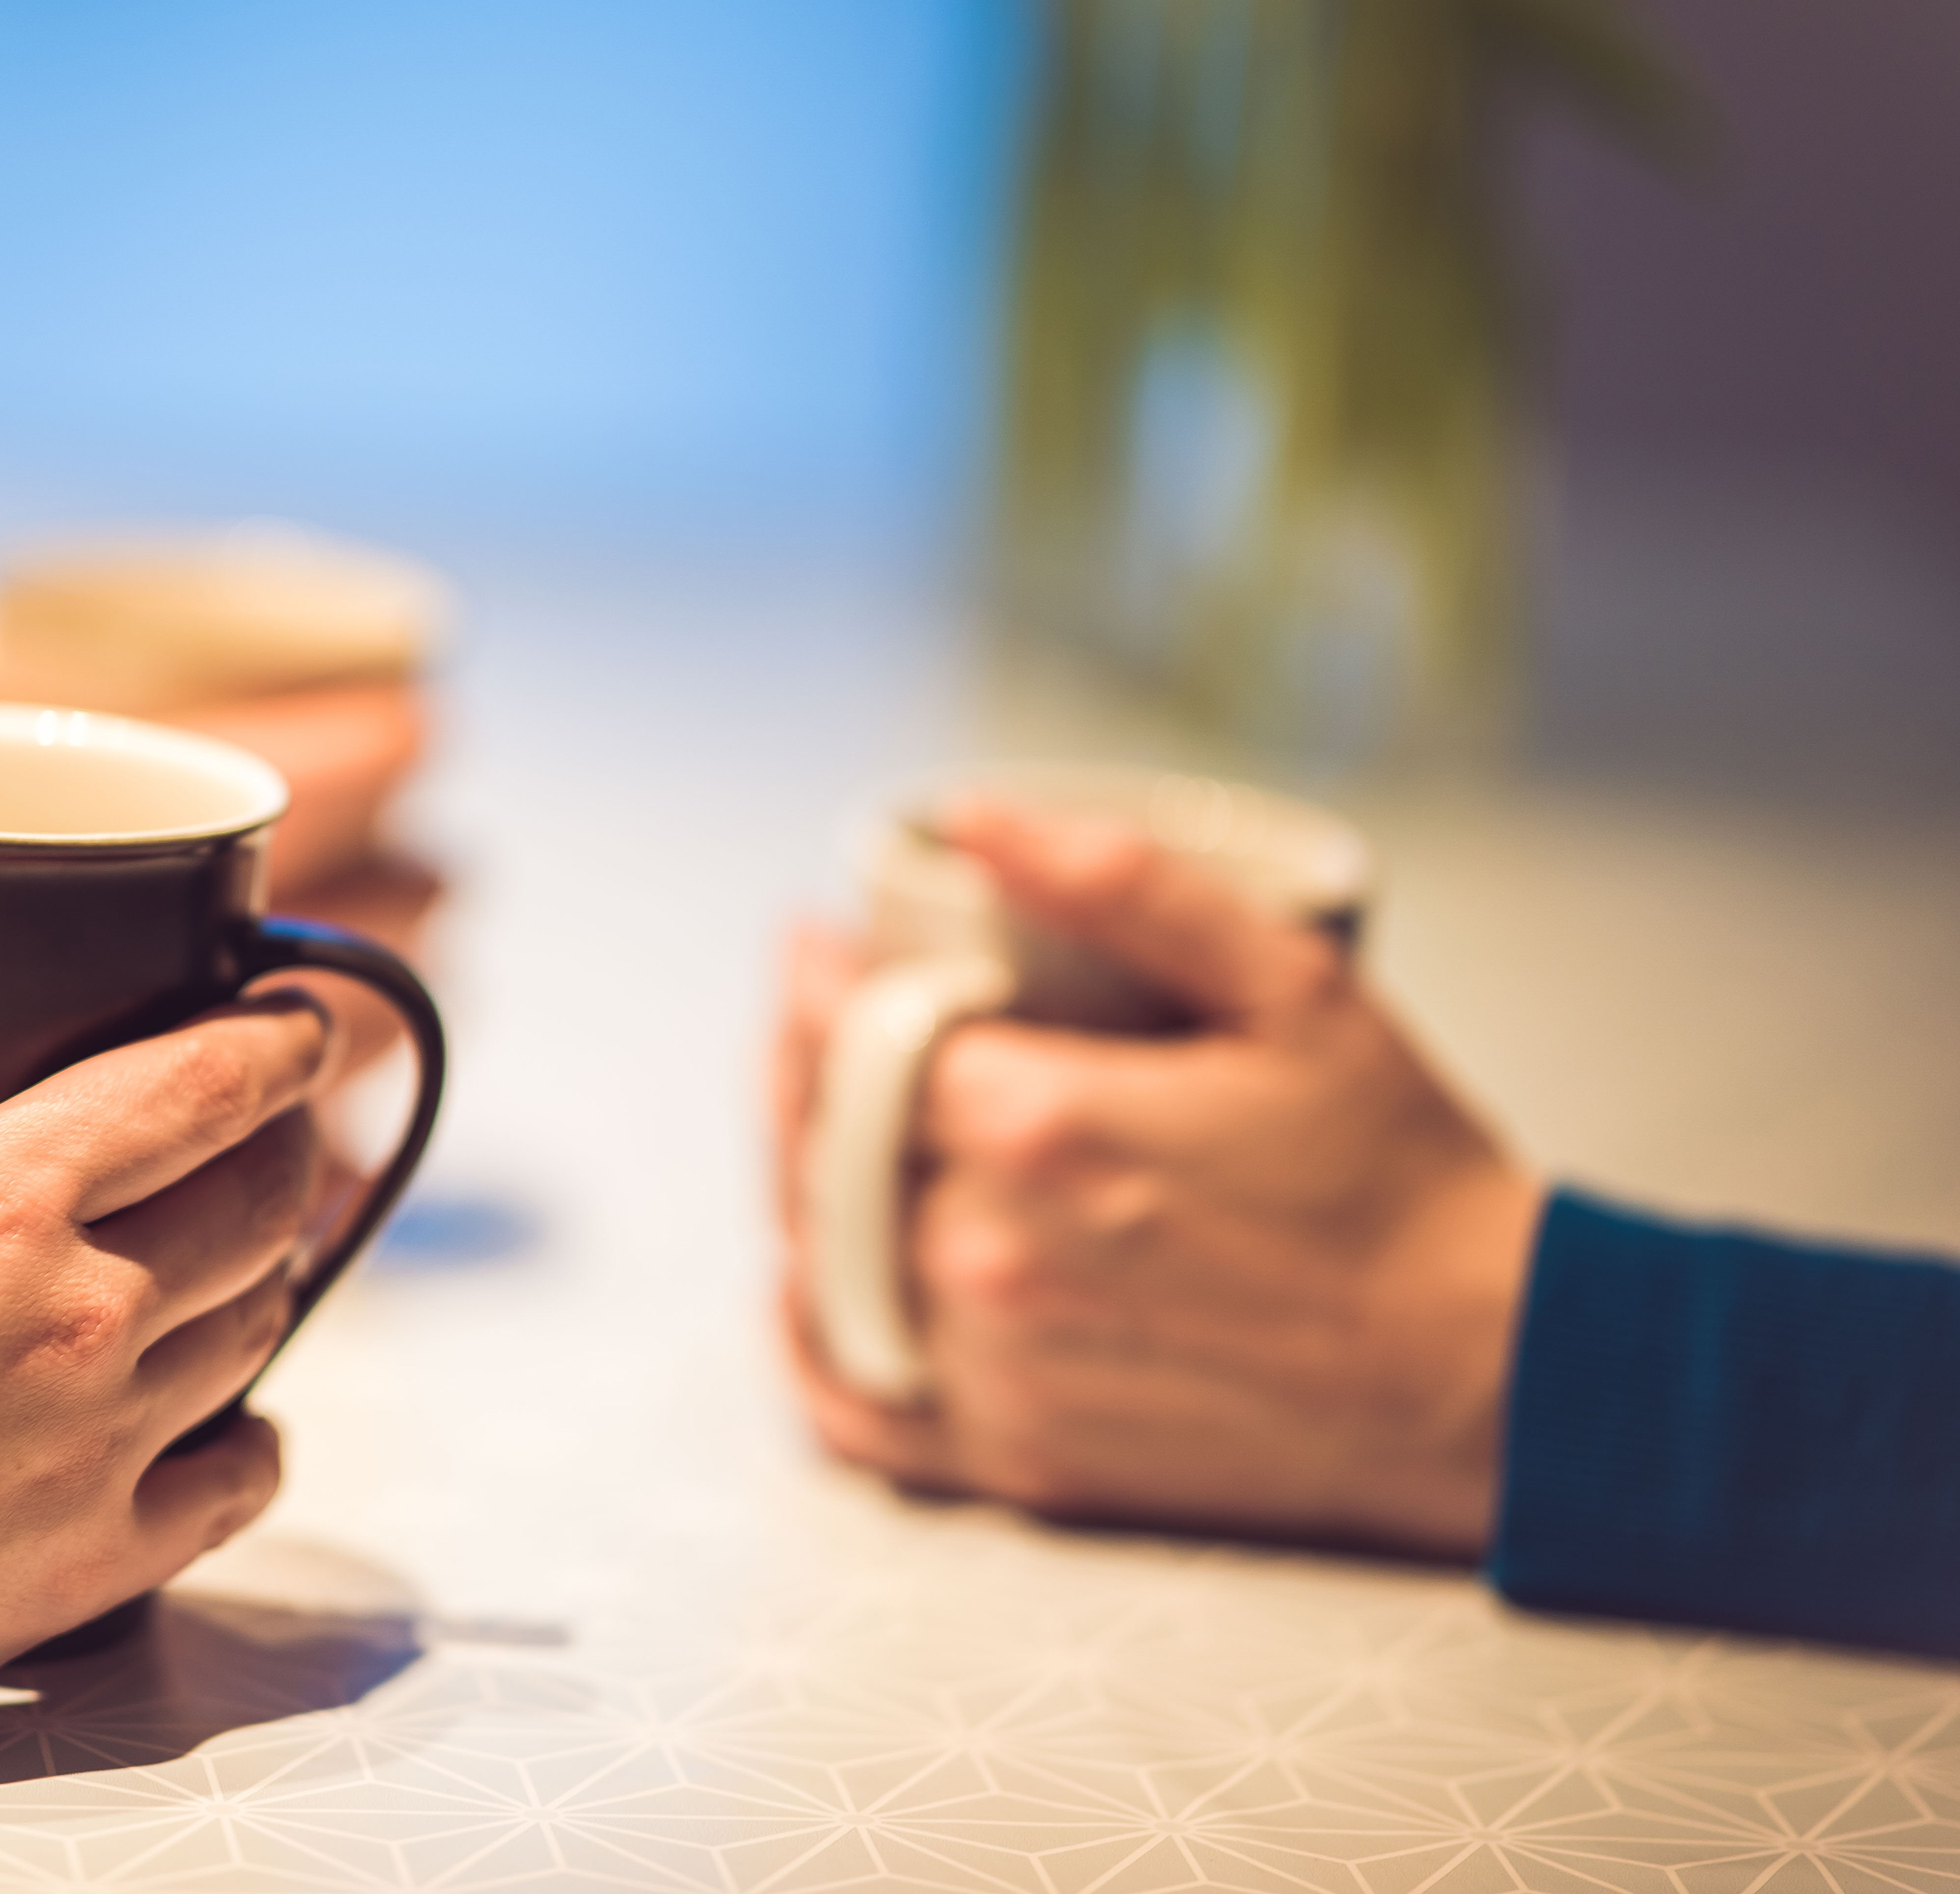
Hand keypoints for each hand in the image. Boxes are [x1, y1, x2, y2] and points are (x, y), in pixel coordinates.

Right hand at [0, 988, 330, 1713]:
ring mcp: (103, 1439)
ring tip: (255, 1250)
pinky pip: (235, 1486)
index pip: (193, 1088)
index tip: (302, 1022)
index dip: (271, 1045)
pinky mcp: (95, 1559)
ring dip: (269, 1274)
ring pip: (258, 1325)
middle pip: (260, 1201)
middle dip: (285, 1149)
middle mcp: (81, 1309)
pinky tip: (245, 1429)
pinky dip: (256, 1445)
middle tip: (280, 1128)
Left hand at [771, 803, 1542, 1557]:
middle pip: (818, 1147)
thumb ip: (1122, 884)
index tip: (812, 943)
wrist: (1486, 1377)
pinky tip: (801, 1291)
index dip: (814, 982)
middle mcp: (989, 1256)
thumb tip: (974, 817)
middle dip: (794, 1069)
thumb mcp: (1289, 986)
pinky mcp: (1016, 1464)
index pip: (854, 1037)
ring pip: (823, 1264)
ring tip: (811, 1125)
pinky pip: (855, 1410)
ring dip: (798, 1186)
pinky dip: (809, 1346)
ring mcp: (994, 1370)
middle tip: (806, 1020)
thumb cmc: (1398, 1180)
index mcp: (1040, 1128)